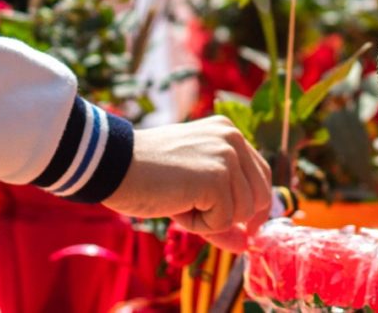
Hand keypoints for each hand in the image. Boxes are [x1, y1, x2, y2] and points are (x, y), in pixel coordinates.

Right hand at [104, 117, 271, 251]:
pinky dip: (199, 226)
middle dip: (234, 218)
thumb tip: (246, 245)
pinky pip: (222, 222)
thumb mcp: (193, 189)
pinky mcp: (217, 177)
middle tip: (200, 216)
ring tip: (180, 201)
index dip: (256, 207)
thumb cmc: (148, 175)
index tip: (245, 227)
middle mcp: (233, 138)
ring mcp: (227, 156)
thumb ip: (223, 213)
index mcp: (228, 132)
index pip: (262, 175)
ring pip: (242, 213)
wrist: (116, 165)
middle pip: (260, 197)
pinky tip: (177, 205)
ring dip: (211, 221)